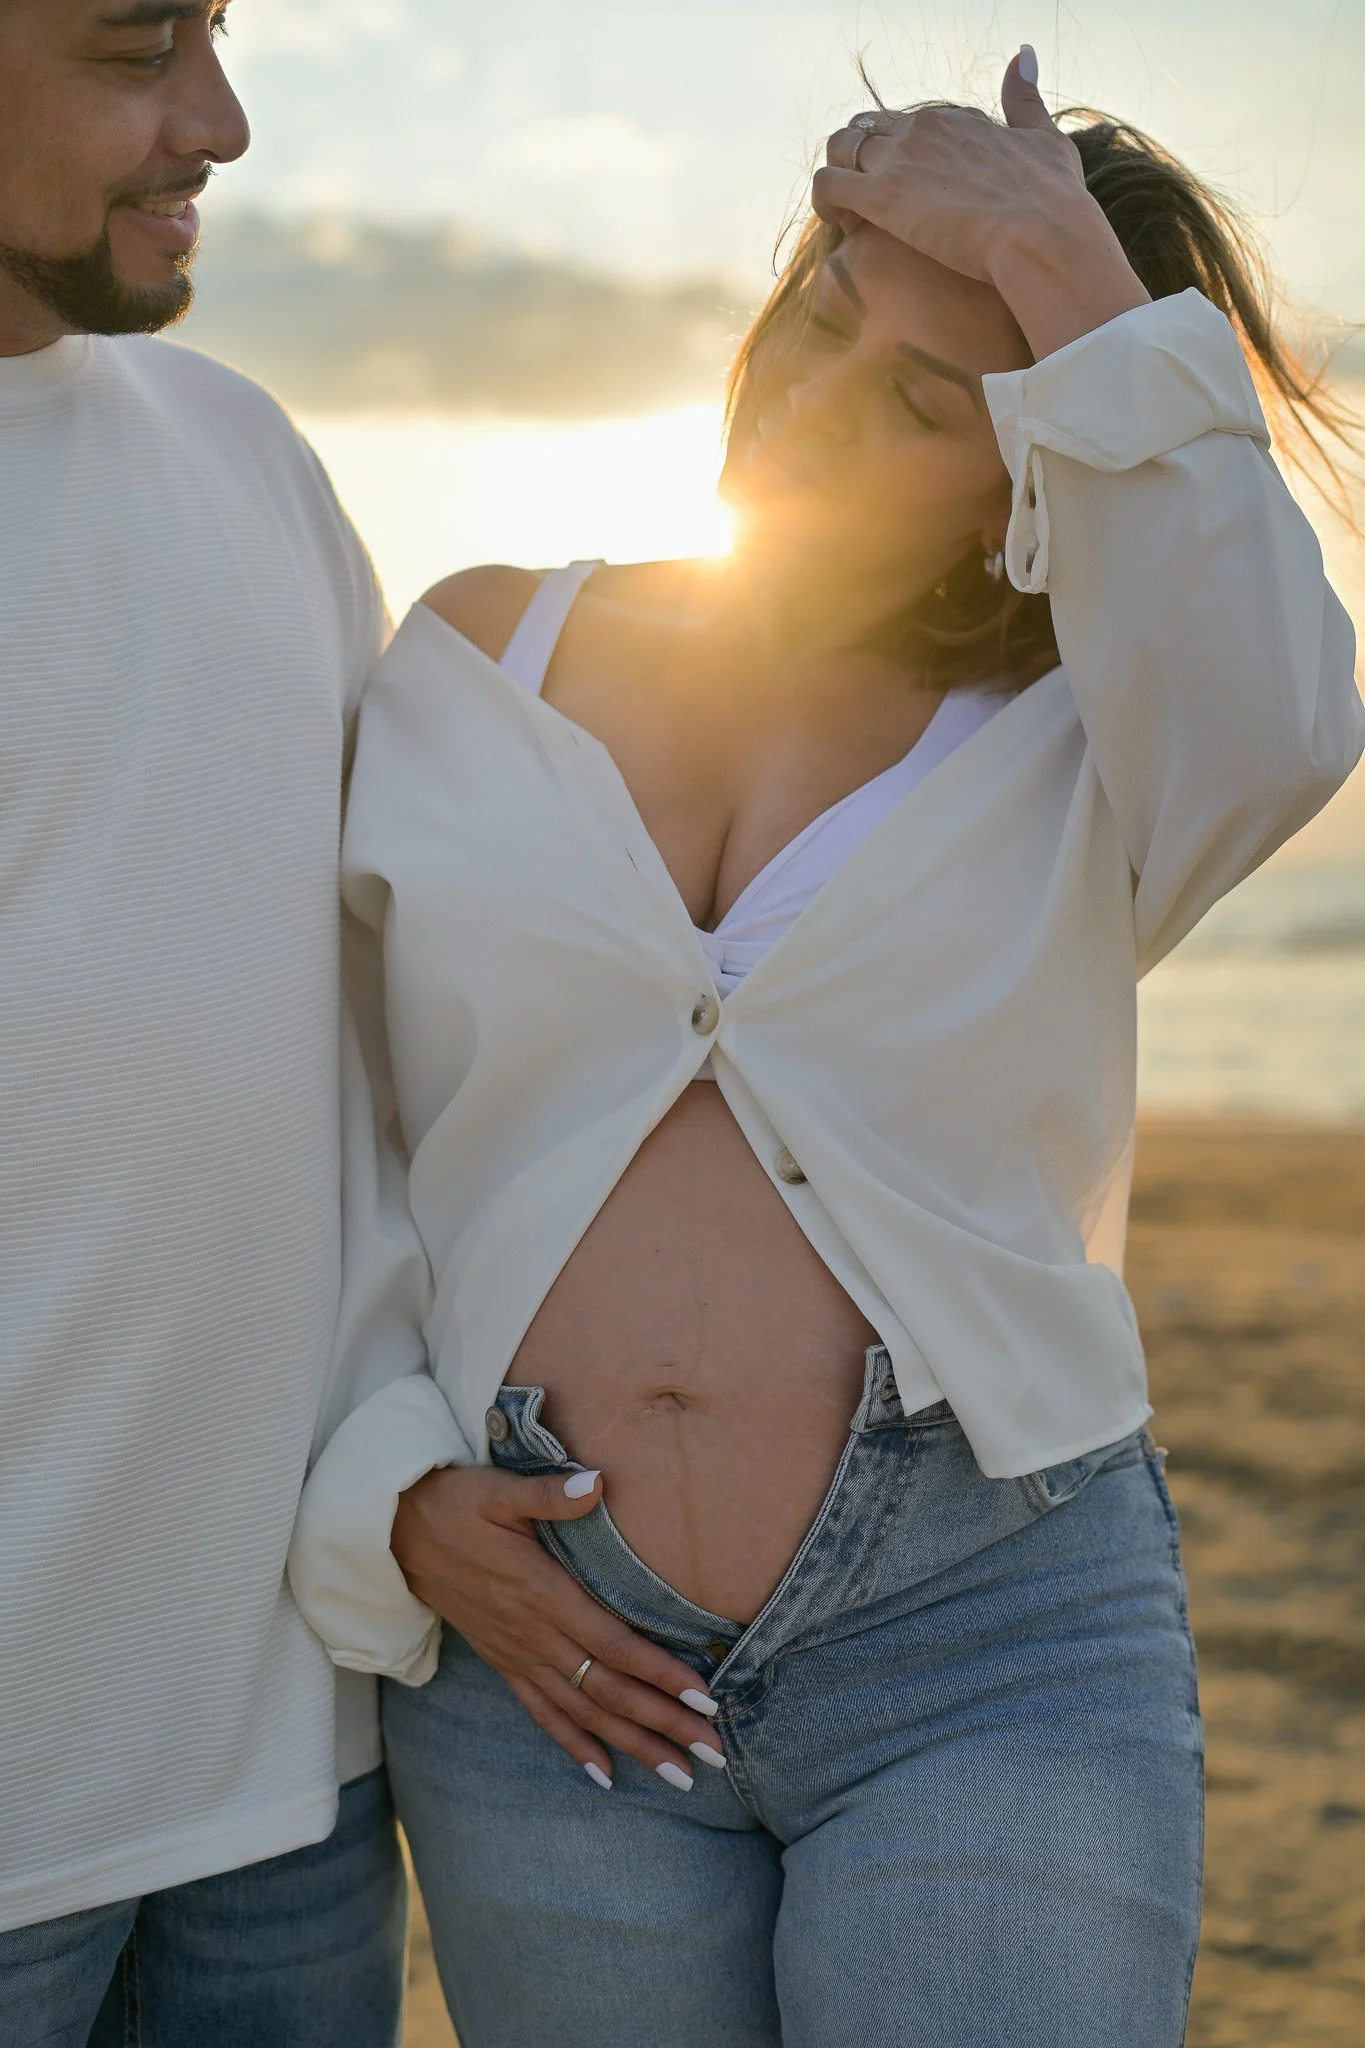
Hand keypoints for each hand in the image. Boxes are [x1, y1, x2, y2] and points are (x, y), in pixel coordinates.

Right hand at [391, 1464, 726, 1789]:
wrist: (395, 1533)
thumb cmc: (455, 1504)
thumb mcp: (498, 1490)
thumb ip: (549, 1494)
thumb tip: (598, 1482)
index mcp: (542, 1594)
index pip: (613, 1644)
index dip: (660, 1673)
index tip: (705, 1698)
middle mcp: (534, 1636)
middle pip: (609, 1690)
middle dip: (664, 1723)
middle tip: (713, 1753)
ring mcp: (517, 1655)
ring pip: (583, 1711)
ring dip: (633, 1744)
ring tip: (679, 1774)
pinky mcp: (503, 1662)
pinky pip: (542, 1713)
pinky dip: (575, 1745)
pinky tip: (606, 1774)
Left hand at [812, 50, 1149, 358]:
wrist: (1043, 235)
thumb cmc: (1054, 200)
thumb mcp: (1046, 139)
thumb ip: (1027, 99)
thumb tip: (1024, 52)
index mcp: (957, 120)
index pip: (908, 124)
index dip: (901, 154)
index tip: (908, 186)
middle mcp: (924, 128)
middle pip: (868, 129)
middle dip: (861, 162)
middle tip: (869, 202)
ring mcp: (901, 159)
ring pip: (840, 149)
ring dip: (839, 176)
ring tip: (850, 213)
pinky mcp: (882, 196)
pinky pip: (827, 184)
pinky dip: (824, 201)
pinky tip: (841, 224)